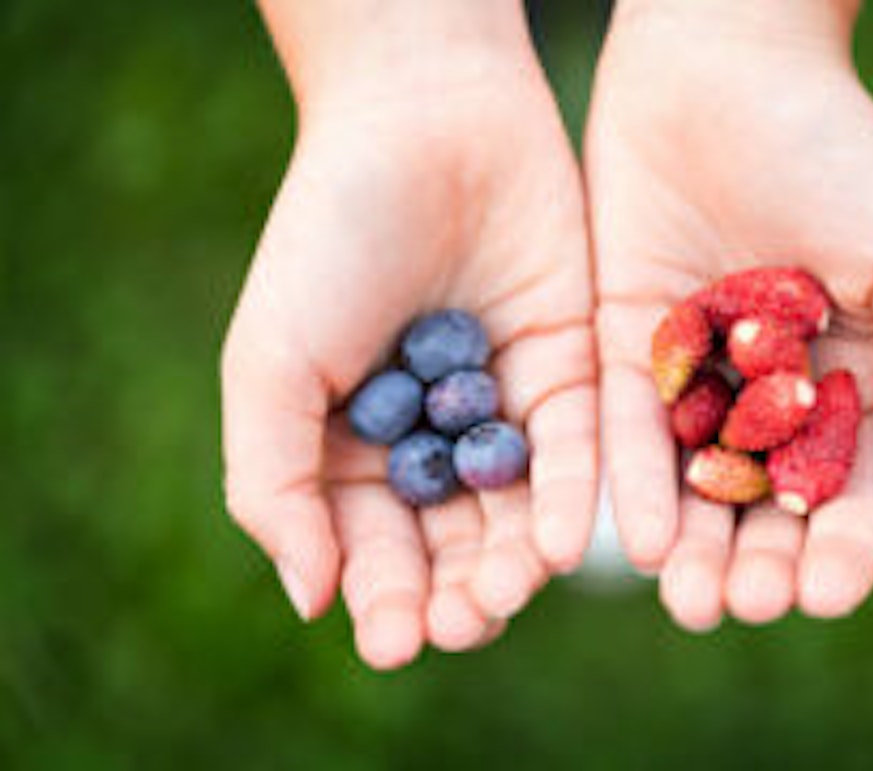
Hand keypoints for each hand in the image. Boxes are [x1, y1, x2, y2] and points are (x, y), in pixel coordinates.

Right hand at [221, 1, 596, 667]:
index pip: (374, 549)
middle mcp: (435, 440)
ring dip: (515, 562)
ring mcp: (505, 408)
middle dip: (458, 591)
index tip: (395, 640)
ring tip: (509, 594)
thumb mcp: (270, 362)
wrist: (423, 122)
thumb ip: (275, 484)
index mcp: (352, 447)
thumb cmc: (327, 239)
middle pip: (453, 543)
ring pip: (518, 510)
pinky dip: (568, 498)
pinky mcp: (572, 371)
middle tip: (464, 621)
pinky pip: (576, 451)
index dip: (384, 598)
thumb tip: (314, 600)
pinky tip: (561, 545)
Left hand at [586, 0, 872, 628]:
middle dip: (759, 561)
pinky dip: (631, 484)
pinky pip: (624, 429)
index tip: (829, 593)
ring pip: (692, 482)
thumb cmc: (843, 154)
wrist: (726, 66)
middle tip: (745, 605)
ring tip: (691, 601)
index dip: (846, 547)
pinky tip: (635, 541)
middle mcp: (768, 393)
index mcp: (852, 380)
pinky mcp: (620, 345)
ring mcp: (693, 375)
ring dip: (691, 547)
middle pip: (765, 503)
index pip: (851, 487)